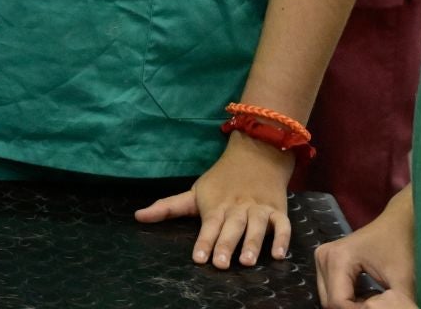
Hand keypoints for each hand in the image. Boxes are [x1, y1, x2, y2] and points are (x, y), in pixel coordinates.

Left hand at [135, 135, 293, 268]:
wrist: (255, 156)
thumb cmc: (221, 181)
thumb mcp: (194, 193)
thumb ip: (168, 207)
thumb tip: (137, 216)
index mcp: (216, 206)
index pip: (208, 225)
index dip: (203, 241)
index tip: (198, 259)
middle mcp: (237, 208)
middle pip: (231, 227)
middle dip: (225, 244)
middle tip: (220, 264)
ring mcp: (258, 208)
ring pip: (257, 226)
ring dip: (253, 243)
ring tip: (247, 261)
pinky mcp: (277, 210)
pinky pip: (282, 224)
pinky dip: (282, 238)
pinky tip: (279, 255)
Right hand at [316, 187, 414, 307]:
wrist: (400, 223)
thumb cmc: (402, 246)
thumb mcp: (402, 280)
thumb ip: (394, 306)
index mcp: (336, 259)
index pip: (339, 302)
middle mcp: (322, 258)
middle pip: (329, 301)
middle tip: (380, 307)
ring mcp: (322, 259)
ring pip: (329, 298)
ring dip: (352, 306)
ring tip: (376, 303)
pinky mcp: (326, 262)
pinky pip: (332, 290)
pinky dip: (350, 299)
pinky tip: (369, 297)